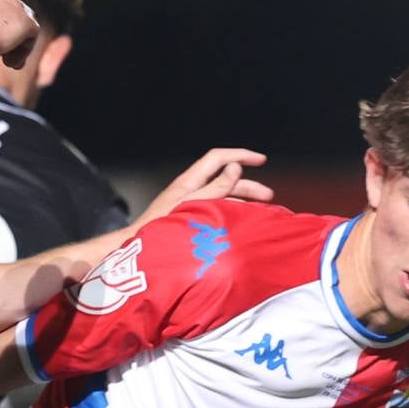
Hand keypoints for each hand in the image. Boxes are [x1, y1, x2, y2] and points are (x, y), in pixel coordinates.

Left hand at [136, 147, 272, 225]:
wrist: (141, 252)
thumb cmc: (161, 229)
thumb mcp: (192, 205)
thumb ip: (215, 188)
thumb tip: (235, 168)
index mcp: (189, 182)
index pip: (218, 159)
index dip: (240, 155)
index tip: (261, 160)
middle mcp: (191, 190)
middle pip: (225, 179)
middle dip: (248, 184)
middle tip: (267, 195)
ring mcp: (191, 205)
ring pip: (223, 197)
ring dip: (243, 201)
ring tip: (261, 211)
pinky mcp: (191, 220)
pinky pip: (216, 211)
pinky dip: (232, 214)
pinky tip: (243, 223)